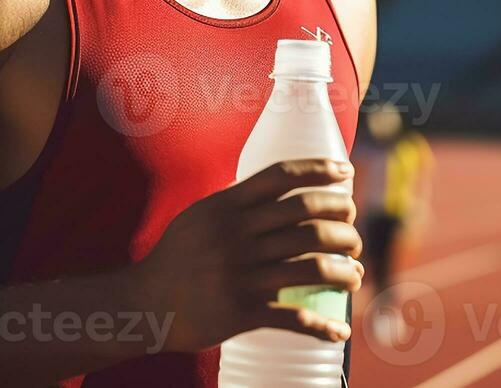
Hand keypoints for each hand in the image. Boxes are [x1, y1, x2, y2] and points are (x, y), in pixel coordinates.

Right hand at [132, 158, 362, 352]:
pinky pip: (294, 317)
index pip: (282, 176)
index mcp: (228, 206)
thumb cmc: (178, 256)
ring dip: (345, 270)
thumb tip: (280, 185)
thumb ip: (237, 200)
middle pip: (307, 218)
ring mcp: (241, 273)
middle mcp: (237, 235)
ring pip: (312, 265)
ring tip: (355, 274)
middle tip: (353, 234)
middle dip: (343, 223)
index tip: (347, 172)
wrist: (145, 303)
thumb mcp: (201, 215)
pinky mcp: (242, 310)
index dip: (319, 170)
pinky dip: (323, 327)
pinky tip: (339, 331)